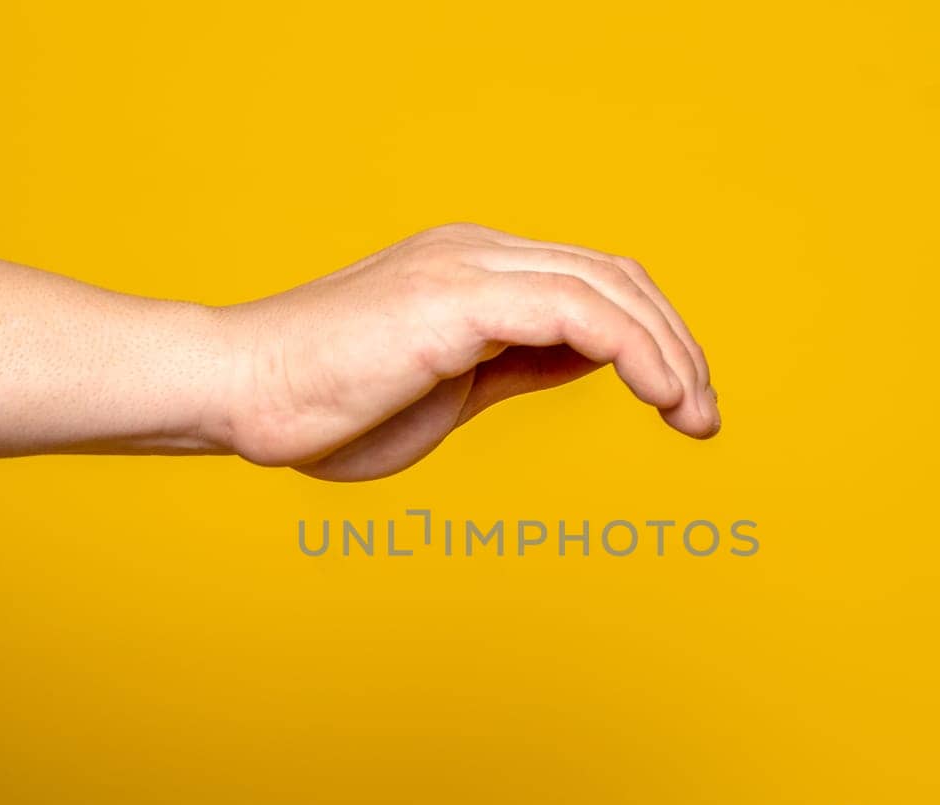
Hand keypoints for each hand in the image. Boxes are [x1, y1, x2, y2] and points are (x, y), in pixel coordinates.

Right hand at [213, 223, 720, 480]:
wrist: (235, 394)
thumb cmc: (323, 406)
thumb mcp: (449, 389)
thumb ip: (515, 365)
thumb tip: (584, 362)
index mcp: (471, 273)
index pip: (591, 284)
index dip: (649, 338)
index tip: (680, 401)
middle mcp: (477, 254)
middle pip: (614, 277)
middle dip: (674, 345)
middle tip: (704, 414)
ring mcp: (466, 268)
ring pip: (606, 287)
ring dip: (668, 352)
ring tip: (696, 415)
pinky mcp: (456, 296)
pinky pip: (576, 309)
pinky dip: (634, 349)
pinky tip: (661, 395)